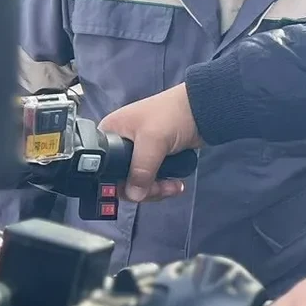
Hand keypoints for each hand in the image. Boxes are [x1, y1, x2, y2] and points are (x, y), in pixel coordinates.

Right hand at [100, 83, 200, 202]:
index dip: (115, 182)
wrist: (202, 109)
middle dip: (142, 189)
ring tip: (172, 186)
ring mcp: (139, 153)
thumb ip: (140, 170)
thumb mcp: (152, 141)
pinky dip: (163, 186)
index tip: (133, 190)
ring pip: (138, 183)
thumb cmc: (171, 116)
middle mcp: (120, 144)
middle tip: (158, 189)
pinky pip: (152, 180)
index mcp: (111, 133)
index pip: (103, 166)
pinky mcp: (155, 159)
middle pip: (121, 179)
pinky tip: (176, 184)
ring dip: (156, 189)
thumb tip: (134, 196)